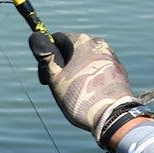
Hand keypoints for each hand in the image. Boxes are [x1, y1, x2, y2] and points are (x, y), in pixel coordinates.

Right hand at [29, 30, 145, 147]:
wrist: (113, 114)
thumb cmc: (81, 97)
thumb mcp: (56, 79)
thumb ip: (46, 57)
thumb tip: (35, 36)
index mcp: (81, 41)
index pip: (57, 39)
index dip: (48, 57)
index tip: (47, 76)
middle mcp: (98, 43)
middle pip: (72, 50)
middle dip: (63, 66)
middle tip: (60, 88)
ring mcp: (110, 55)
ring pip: (85, 60)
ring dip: (77, 73)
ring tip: (76, 94)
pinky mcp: (118, 69)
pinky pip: (97, 69)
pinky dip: (90, 78)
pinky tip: (89, 94)